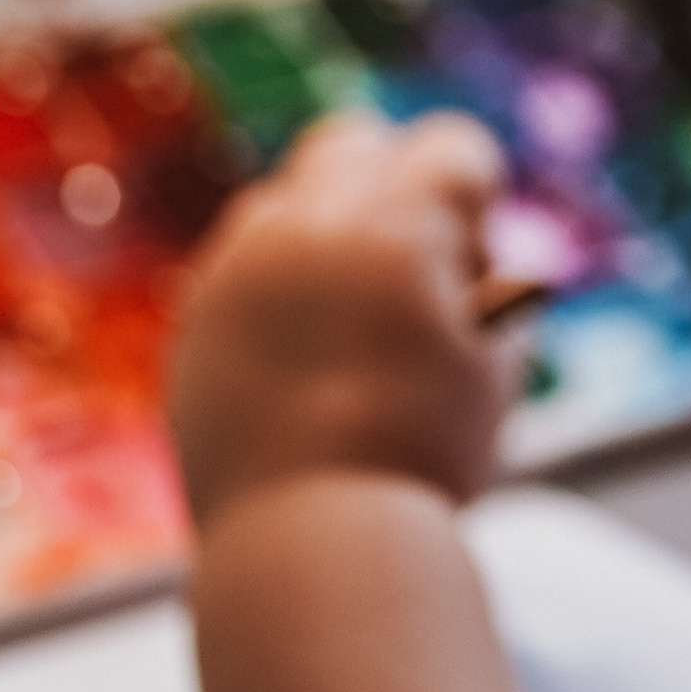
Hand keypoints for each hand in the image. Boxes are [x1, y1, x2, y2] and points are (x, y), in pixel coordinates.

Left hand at [170, 111, 513, 529]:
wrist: (310, 547)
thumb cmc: (423, 464)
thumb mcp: (492, 376)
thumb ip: (492, 302)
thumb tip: (477, 275)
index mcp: (396, 230)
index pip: (448, 148)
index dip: (476, 186)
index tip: (480, 228)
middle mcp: (309, 229)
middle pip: (354, 143)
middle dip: (396, 176)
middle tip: (421, 250)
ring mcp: (240, 269)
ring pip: (285, 196)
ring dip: (329, 222)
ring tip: (359, 298)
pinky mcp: (197, 318)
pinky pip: (239, 262)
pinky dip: (279, 280)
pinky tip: (306, 340)